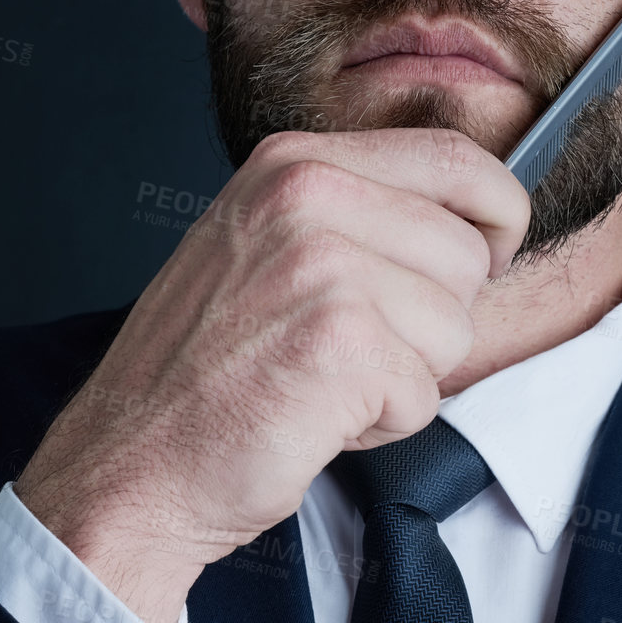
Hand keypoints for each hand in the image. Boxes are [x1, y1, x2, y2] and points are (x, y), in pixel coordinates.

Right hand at [14, 127, 529, 622]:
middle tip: (344, 352)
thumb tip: (471, 224)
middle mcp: (306, 197)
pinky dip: (381, 426)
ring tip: (319, 385)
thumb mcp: (262, 251)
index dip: (494, 216)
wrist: (127, 464)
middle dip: (429, 321)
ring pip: (454, 329)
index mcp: (293, 165)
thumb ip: (353, 217)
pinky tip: (314, 419)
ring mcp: (322, 265)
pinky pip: (426, 393)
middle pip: (467, 255)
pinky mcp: (341, 342)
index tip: (487, 255)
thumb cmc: (196, 378)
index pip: (454, 157)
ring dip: (404, 378)